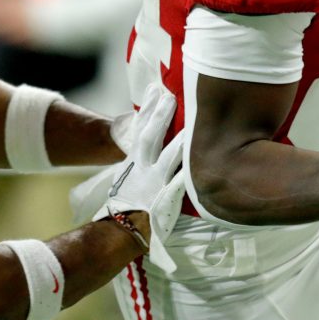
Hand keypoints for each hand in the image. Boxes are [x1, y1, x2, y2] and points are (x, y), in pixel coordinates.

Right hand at [97, 84, 184, 271]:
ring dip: (177, 142)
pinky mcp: (163, 198)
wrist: (122, 230)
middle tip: (169, 95)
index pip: (140, 130)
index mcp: (135, 162)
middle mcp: (142, 168)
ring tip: (187, 124)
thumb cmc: (127, 206)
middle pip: (149, 136)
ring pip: (164, 156)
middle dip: (158, 115)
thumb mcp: (127, 178)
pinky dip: (185, 173)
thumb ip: (139, 161)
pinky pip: (177, 183)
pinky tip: (196, 161)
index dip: (147, 109)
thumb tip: (146, 143)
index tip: (154, 89)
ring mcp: (152, 182)